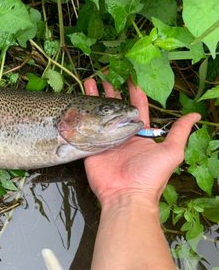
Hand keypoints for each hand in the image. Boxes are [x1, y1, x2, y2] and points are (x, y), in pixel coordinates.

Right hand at [83, 76, 199, 206]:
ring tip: (89, 81)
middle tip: (106, 74)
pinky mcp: (89, 146)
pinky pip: (83, 128)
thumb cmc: (150, 176)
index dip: (133, 90)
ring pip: (97, 113)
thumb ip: (179, 132)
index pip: (135, 106)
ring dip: (93, 97)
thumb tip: (196, 115)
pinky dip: (79, 115)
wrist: (126, 196)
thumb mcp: (171, 152)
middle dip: (110, 89)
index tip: (130, 75)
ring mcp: (103, 139)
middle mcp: (120, 133)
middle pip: (113, 106)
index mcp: (138, 133)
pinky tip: (75, 103)